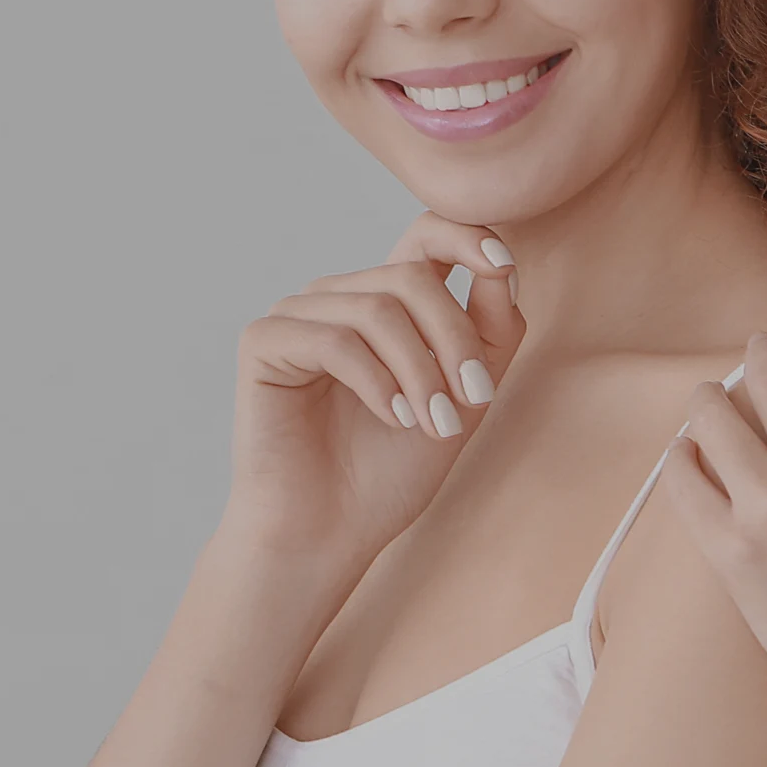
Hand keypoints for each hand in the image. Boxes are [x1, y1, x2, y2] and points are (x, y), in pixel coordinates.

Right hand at [219, 212, 525, 573]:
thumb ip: (491, 330)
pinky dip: (376, 381)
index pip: (426, 234)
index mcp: (387, 300)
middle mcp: (340, 297)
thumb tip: (502, 265)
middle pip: (413, 277)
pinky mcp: (263, 340)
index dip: (467, 236)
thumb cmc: (394, 468)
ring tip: (434, 423)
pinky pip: (335, 339)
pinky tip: (391, 417)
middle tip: (476, 398)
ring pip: (378, 308)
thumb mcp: (466, 394)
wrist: (332, 531)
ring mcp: (298, 314)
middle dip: (456, 339)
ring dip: (420, 371)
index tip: (502, 264)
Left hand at [660, 328, 766, 748]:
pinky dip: (680, 457)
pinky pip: (682, 479)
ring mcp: (765, 507)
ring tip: (712, 406)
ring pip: (710, 413)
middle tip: (754, 363)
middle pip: (761, 369)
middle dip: (757, 357)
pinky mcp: (728, 552)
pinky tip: (689, 456)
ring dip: (710, 400)